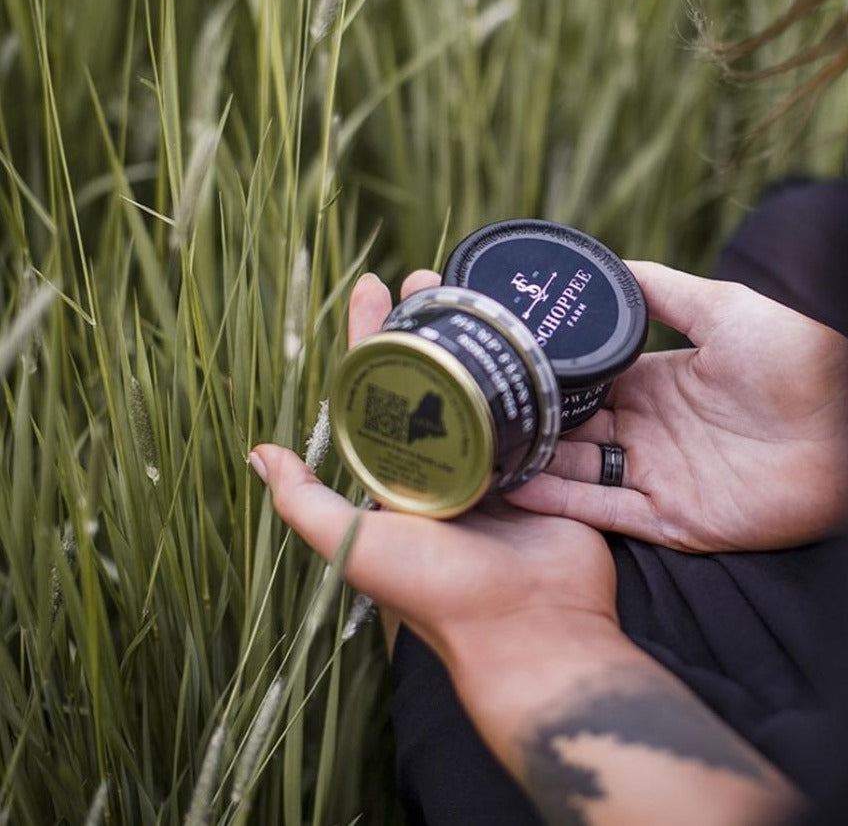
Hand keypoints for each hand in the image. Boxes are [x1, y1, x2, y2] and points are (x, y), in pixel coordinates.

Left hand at [252, 272, 801, 824]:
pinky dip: (525, 365)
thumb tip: (258, 453)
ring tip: (475, 285)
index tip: (372, 287)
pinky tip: (527, 329)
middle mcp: (443, 464)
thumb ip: (304, 502)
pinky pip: (530, 403)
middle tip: (428, 272)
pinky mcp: (541, 460)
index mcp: (398, 476)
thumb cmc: (438, 590)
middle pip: (431, 373)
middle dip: (425, 321)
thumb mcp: (356, 545)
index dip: (370, 338)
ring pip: (480, 380)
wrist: (532, 624)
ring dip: (475, 333)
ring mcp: (495, 461)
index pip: (375, 390)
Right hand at [507, 262, 847, 552]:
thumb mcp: (722, 306)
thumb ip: (662, 291)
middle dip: (530, 426)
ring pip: (580, 473)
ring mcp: (660, 477)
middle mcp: (650, 432)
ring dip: (534, 464)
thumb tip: (608, 263)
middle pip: (575, 433)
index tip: (501, 368)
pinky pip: (607, 511)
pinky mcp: (674, 519)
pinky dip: (563, 503)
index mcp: (657, 384)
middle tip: (475, 415)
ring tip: (481, 452)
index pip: (587, 386)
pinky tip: (519, 485)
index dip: (547, 381)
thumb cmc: (796, 356)